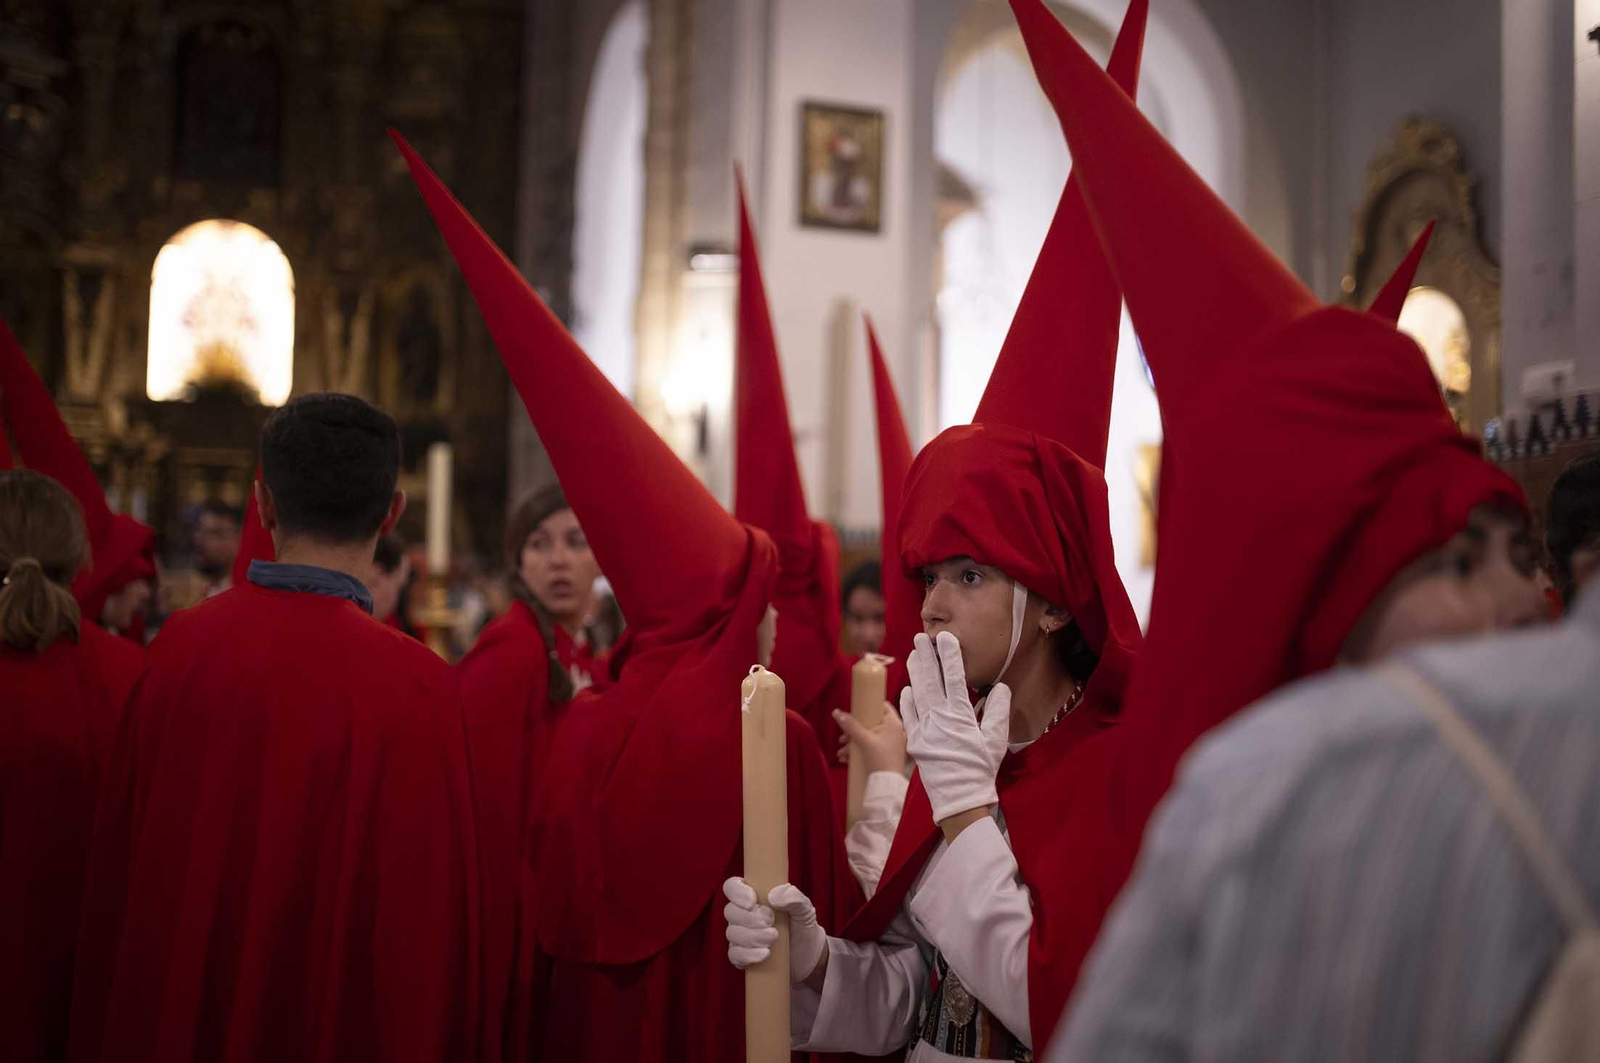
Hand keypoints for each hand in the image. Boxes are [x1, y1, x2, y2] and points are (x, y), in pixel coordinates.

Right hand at [722, 877, 827, 986]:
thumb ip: (794, 897)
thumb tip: (774, 896)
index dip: (737, 893)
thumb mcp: (804, 908)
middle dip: (750, 918)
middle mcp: (742, 914)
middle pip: (730, 911)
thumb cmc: (802, 924)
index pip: (732, 887)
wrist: (808, 953)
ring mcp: (740, 936)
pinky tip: (765, 954)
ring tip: (774, 938)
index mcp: (753, 895)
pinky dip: (748, 955)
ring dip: (752, 937)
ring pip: (732, 934)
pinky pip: (734, 955)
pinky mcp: (742, 956)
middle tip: (771, 922)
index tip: (753, 901)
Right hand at [833, 701, 906, 773]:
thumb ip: (850, 725)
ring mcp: (891, 743)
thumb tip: (837, 713)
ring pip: (869, 737)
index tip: (856, 710)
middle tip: (844, 737)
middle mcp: (894, 731)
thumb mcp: (863, 740)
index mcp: (893, 723)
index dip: (868, 706)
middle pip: (871, 723)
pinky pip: (871, 747)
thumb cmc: (881, 761)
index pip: (881, 706)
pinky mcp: (886, 753)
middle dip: (854, 731)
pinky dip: (859, 750)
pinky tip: (847, 758)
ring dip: (853, 743)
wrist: (886, 785)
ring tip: (842, 751)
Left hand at [900, 631, 1009, 825]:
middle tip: (921, 637)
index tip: (947, 638)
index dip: (950, 656)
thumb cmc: (981, 769)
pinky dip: (907, 700)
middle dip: (926, 656)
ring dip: (915, 673)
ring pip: (917, 694)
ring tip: (913, 654)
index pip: (955, 679)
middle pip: (931, 681)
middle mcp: (938, 719)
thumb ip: (997, 712)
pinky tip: (908, 687)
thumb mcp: (995, 741)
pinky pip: (908, 716)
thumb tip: (1000, 687)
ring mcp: (923, 729)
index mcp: (959, 717)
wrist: (959, 799)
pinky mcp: (915, 742)